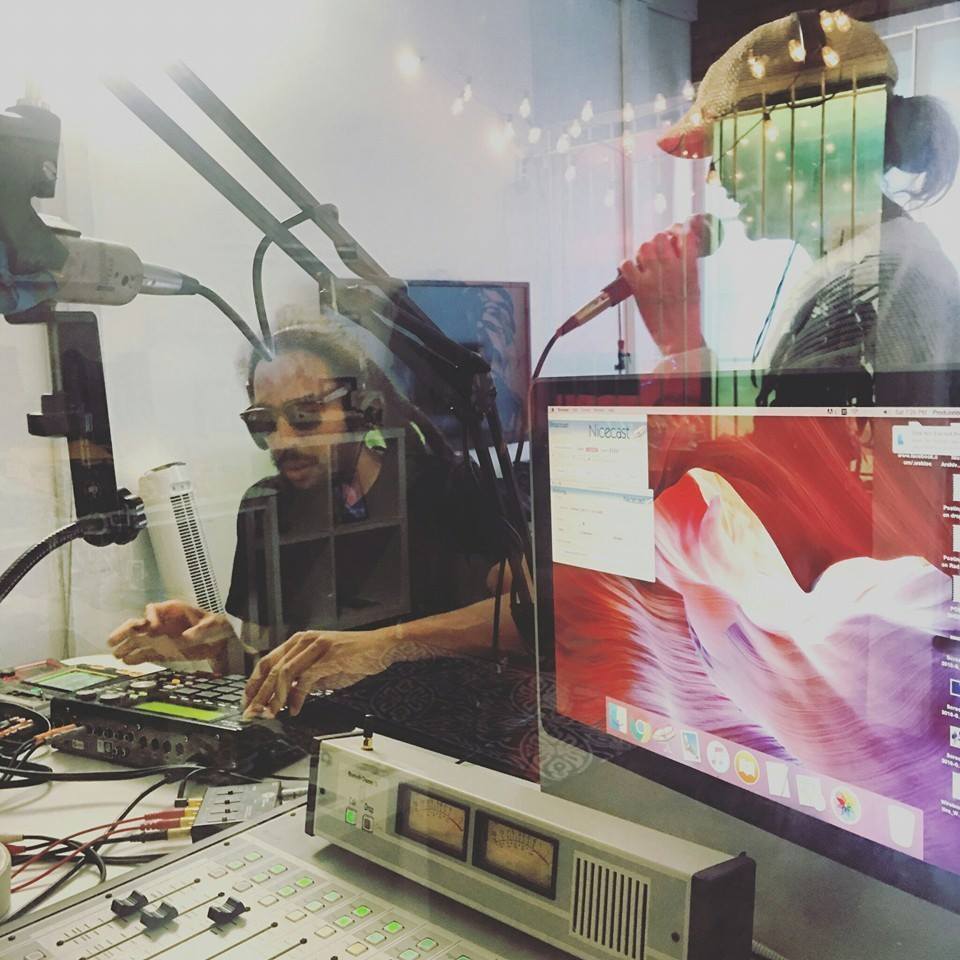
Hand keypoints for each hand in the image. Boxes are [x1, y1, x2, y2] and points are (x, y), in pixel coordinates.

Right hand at [108, 601, 236, 668]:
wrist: (221, 643)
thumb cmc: (217, 627)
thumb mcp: (213, 625)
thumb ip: (200, 630)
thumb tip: (187, 637)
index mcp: (173, 610)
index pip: (153, 610)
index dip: (150, 619)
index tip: (152, 631)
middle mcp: (163, 622)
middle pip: (139, 623)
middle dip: (126, 631)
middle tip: (113, 640)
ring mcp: (161, 637)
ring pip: (139, 639)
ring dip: (127, 646)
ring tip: (115, 654)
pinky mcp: (163, 651)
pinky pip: (146, 653)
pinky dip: (137, 657)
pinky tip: (127, 661)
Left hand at [243, 628, 392, 717]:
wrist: (379, 647)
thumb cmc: (354, 655)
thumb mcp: (323, 666)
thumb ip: (304, 677)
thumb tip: (287, 697)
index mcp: (300, 641)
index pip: (267, 661)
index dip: (254, 683)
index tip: (247, 701)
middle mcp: (304, 642)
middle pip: (271, 669)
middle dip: (258, 694)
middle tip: (251, 713)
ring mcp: (315, 649)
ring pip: (284, 674)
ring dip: (273, 697)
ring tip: (269, 714)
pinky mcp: (327, 659)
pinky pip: (304, 680)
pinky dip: (296, 697)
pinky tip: (294, 709)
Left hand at [620, 218, 705, 355]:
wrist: (678, 335)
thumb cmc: (687, 312)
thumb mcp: (694, 283)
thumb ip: (687, 263)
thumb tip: (677, 247)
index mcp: (689, 266)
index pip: (683, 234)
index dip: (676, 230)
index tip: (674, 234)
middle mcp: (671, 268)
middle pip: (659, 237)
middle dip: (658, 241)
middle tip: (658, 252)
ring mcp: (653, 277)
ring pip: (643, 247)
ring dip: (644, 252)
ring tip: (647, 263)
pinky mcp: (639, 288)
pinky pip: (626, 264)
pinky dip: (628, 265)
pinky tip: (635, 272)